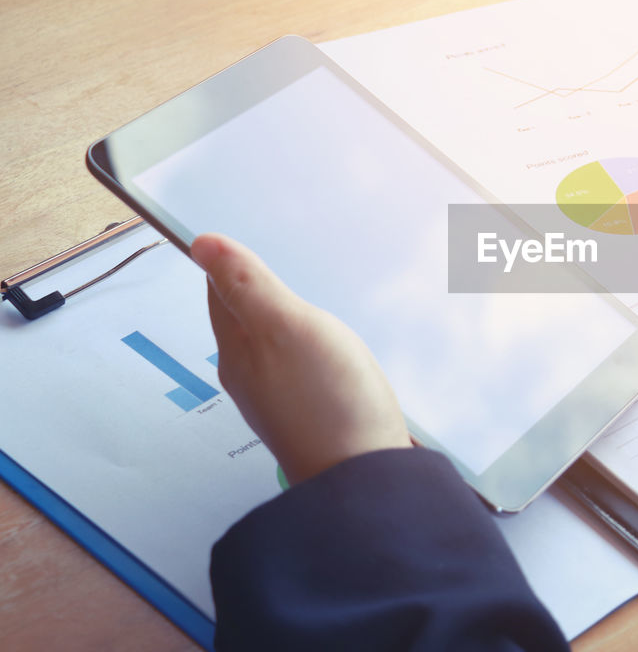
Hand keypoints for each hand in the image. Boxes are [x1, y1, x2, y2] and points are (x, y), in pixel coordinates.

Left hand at [191, 233, 411, 485]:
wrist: (364, 478)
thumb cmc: (326, 402)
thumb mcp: (287, 326)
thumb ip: (248, 284)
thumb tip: (202, 244)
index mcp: (237, 349)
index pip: (221, 291)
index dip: (231, 260)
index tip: (247, 232)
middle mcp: (253, 375)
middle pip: (249, 317)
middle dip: (262, 286)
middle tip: (281, 253)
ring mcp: (284, 397)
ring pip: (278, 343)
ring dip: (290, 316)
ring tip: (311, 290)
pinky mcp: (316, 412)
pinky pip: (305, 367)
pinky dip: (314, 346)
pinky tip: (335, 343)